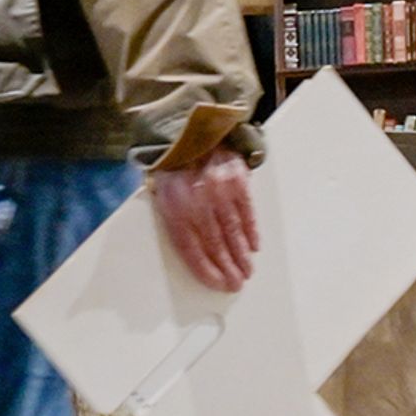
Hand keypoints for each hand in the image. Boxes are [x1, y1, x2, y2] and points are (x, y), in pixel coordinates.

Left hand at [147, 154, 258, 293]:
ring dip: (241, 255)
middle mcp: (197, 201)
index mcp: (173, 208)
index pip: (191, 249)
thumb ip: (174, 223)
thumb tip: (194, 256)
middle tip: (236, 284)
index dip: (206, 270)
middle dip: (227, 268)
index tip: (218, 284)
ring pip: (233, 231)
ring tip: (246, 272)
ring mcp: (219, 190)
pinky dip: (251, 231)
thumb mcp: (161, 195)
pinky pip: (247, 212)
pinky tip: (254, 247)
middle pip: (215, 244)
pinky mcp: (237, 180)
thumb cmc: (173, 169)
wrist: (187, 131)